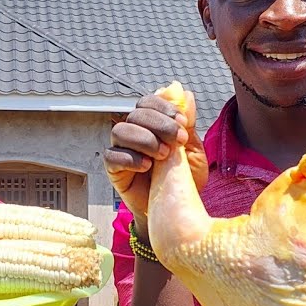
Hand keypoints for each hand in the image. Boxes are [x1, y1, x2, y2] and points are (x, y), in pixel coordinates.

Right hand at [104, 91, 208, 225]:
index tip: (182, 122)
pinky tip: (148, 167)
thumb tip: (186, 95)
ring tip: (163, 156)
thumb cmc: (182, 180)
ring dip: (145, 140)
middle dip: (160, 125)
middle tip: (177, 141)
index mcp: (152, 124)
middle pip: (136, 114)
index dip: (163, 107)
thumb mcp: (192, 151)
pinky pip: (113, 156)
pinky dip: (131, 159)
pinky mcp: (113, 169)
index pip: (148, 102)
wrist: (173, 211)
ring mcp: (121, 150)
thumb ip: (188, 124)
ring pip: (121, 131)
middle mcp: (134, 132)